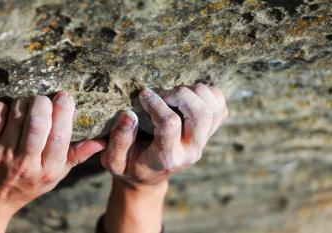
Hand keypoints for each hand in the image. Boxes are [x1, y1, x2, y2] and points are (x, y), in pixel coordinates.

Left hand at [0, 91, 105, 230]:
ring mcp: (3, 156)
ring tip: (29, 102)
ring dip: (25, 102)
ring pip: (17, 117)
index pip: (59, 137)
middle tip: (45, 99)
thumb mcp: (57, 174)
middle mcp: (26, 163)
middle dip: (43, 104)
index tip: (65, 97)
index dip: (63, 113)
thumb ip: (77, 155)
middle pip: (38, 124)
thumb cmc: (31, 182)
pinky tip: (10, 109)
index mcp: (48, 169)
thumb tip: (101, 141)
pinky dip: (3, 107)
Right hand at [101, 84, 227, 189]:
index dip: (155, 104)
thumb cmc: (130, 166)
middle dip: (180, 94)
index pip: (169, 124)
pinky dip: (209, 95)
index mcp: (167, 158)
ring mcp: (203, 141)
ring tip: (175, 94)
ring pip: (213, 108)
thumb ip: (119, 140)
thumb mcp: (115, 161)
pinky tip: (189, 97)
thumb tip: (129, 114)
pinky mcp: (209, 132)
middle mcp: (190, 150)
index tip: (143, 96)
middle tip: (162, 94)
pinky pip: (221, 107)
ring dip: (195, 92)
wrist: (150, 176)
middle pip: (200, 114)